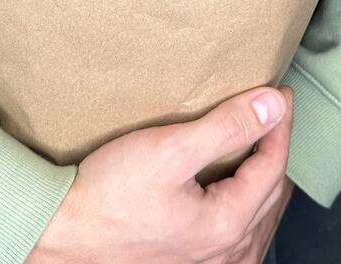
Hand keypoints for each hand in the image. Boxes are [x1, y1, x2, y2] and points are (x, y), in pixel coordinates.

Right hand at [27, 85, 294, 263]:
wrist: (60, 237)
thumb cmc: (107, 195)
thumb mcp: (170, 149)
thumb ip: (226, 127)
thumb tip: (272, 105)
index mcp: (229, 224)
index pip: (274, 165)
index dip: (281, 124)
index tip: (281, 92)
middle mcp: (228, 255)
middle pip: (273, 193)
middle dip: (277, 148)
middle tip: (274, 113)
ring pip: (260, 219)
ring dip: (266, 180)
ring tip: (261, 146)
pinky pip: (241, 239)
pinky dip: (250, 208)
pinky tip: (238, 194)